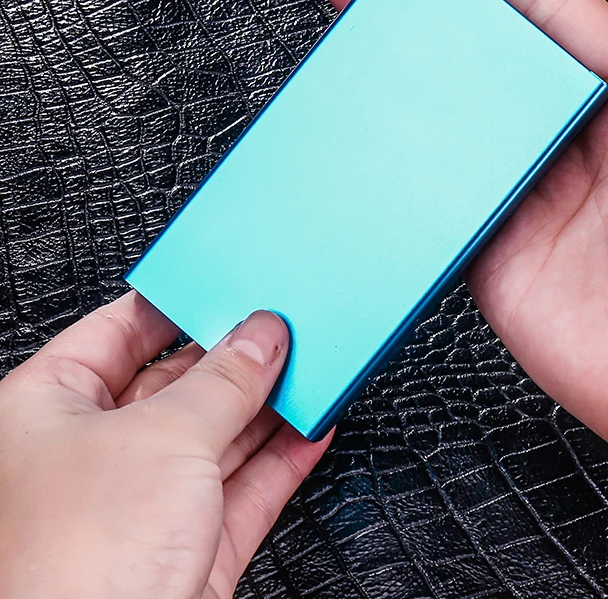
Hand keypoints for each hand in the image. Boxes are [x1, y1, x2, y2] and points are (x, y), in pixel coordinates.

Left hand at [0, 294, 329, 598]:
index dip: (175, 305)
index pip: (117, 331)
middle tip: (282, 330)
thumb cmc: (72, 569)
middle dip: (233, 358)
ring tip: (309, 370)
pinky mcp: (186, 548)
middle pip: (176, 383)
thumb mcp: (164, 436)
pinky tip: (311, 428)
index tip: (225, 287)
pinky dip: (282, 457)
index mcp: (48, 410)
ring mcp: (142, 504)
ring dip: (267, 405)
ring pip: (216, 435)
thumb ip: (224, 379)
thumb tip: (261, 338)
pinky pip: (243, 486)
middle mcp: (91, 455)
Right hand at [320, 0, 607, 596]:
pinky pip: (434, 196)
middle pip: (479, 49)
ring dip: (394, 60)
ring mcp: (525, 195)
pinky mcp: (493, 251)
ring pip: (445, 112)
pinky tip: (362, 119)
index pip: (544, 8)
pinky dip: (396, 160)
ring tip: (350, 6)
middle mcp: (570, 141)